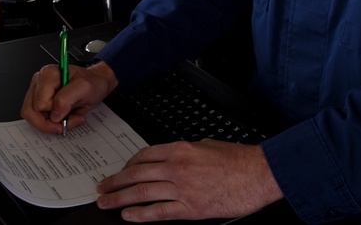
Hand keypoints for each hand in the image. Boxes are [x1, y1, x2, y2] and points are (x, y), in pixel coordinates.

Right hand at [20, 61, 117, 133]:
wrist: (97, 84)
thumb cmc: (92, 82)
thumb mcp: (84, 87)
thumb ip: (66, 99)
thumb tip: (54, 115)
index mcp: (47, 75)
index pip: (39, 104)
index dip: (53, 113)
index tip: (68, 113)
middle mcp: (39, 82)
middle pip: (30, 112)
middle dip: (49, 123)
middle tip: (64, 124)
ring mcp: (38, 92)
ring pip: (33, 117)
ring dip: (53, 123)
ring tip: (69, 117)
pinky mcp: (41, 101)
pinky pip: (40, 118)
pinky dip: (54, 123)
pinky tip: (66, 117)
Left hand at [96, 139, 283, 220]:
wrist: (259, 174)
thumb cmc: (238, 159)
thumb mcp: (208, 145)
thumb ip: (188, 151)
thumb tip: (175, 156)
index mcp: (181, 149)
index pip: (144, 156)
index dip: (128, 165)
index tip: (120, 171)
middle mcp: (177, 167)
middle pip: (136, 174)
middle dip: (115, 182)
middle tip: (102, 188)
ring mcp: (183, 189)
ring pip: (142, 193)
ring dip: (119, 198)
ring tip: (106, 203)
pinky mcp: (191, 209)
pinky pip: (159, 212)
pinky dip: (140, 214)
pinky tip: (128, 215)